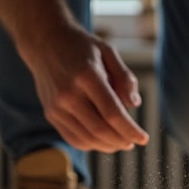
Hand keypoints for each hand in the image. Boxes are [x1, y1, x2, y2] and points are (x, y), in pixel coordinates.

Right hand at [21, 26, 149, 152]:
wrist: (44, 42)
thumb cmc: (81, 47)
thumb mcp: (108, 51)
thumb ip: (124, 77)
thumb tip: (134, 105)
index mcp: (87, 76)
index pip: (113, 113)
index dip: (130, 130)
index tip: (143, 138)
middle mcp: (69, 94)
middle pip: (100, 130)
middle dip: (121, 141)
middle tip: (133, 142)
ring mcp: (57, 106)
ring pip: (87, 138)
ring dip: (107, 146)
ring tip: (120, 143)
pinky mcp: (50, 114)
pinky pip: (73, 138)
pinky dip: (91, 144)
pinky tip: (102, 140)